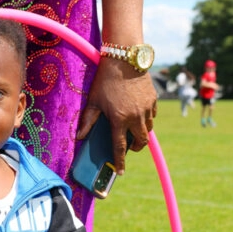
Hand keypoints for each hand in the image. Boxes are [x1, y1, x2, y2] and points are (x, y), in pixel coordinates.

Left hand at [77, 58, 156, 173]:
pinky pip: (152, 116)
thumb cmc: (106, 80)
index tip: (120, 172)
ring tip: (132, 129)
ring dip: (141, 134)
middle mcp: (135, 117)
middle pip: (140, 142)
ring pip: (147, 130)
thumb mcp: (94, 101)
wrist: (125, 59)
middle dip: (134, 148)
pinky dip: (146, 119)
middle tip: (128, 147)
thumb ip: (88, 121)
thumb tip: (78, 137)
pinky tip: (138, 114)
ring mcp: (146, 109)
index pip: (120, 147)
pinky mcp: (153, 100)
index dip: (119, 161)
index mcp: (119, 120)